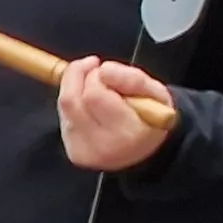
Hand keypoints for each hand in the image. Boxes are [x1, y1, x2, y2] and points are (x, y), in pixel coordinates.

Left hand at [56, 56, 176, 172]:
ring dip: (75, 87)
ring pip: (65, 105)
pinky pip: (64, 116)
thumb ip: (133, 79)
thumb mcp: (157, 93)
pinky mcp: (75, 151)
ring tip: (95, 85)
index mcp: (129, 134)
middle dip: (82, 78)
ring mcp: (86, 151)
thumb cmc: (154, 117)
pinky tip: (91, 106)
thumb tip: (104, 70)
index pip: (94, 94)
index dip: (99, 76)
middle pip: (72, 99)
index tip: (110, 73)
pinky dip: (74, 103)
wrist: (149, 148)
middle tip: (99, 73)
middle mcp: (104, 146)